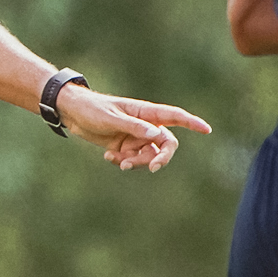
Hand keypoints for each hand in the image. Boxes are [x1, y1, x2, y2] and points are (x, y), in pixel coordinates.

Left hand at [56, 86, 211, 171]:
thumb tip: (156, 134)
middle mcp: (143, 125)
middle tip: (152, 167)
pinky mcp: (123, 145)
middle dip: (161, 157)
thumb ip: (133, 126)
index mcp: (144, 112)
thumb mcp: (110, 118)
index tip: (207, 129)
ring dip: (137, 162)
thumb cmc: (91, 109)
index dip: (191, 123)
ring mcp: (134, 136)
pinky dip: (123, 161)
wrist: (70, 113)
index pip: (174, 116)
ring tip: (118, 161)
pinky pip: (132, 159)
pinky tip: (108, 156)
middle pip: (165, 143)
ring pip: (148, 155)